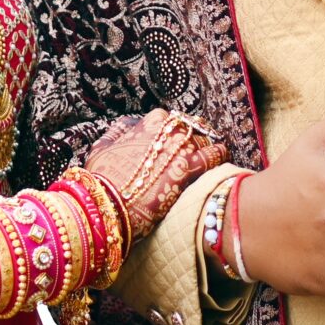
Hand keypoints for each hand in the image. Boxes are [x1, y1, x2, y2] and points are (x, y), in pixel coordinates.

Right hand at [83, 108, 230, 238]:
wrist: (109, 205)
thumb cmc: (103, 178)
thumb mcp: (101, 150)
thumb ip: (116, 133)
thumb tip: (127, 124)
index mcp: (150, 122)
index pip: (170, 120)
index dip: (172, 132)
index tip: (172, 142)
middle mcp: (169, 130)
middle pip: (191, 128)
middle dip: (193, 138)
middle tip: (191, 151)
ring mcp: (182, 147)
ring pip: (205, 139)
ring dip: (207, 146)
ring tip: (209, 155)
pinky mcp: (191, 168)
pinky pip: (216, 155)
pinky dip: (221, 154)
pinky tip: (222, 157)